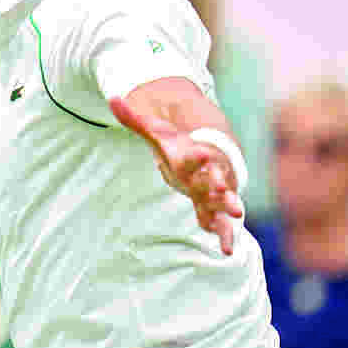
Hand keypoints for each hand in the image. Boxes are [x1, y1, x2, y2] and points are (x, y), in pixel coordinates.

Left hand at [110, 97, 244, 254]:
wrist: (199, 154)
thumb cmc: (176, 145)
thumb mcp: (154, 132)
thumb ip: (133, 118)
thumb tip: (111, 98)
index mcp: (194, 155)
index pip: (196, 154)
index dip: (198, 155)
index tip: (200, 153)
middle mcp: (208, 174)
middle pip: (216, 180)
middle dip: (222, 187)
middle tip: (229, 191)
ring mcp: (213, 191)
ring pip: (222, 202)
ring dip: (228, 209)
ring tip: (236, 216)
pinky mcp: (212, 206)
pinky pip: (220, 221)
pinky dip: (223, 233)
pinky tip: (226, 249)